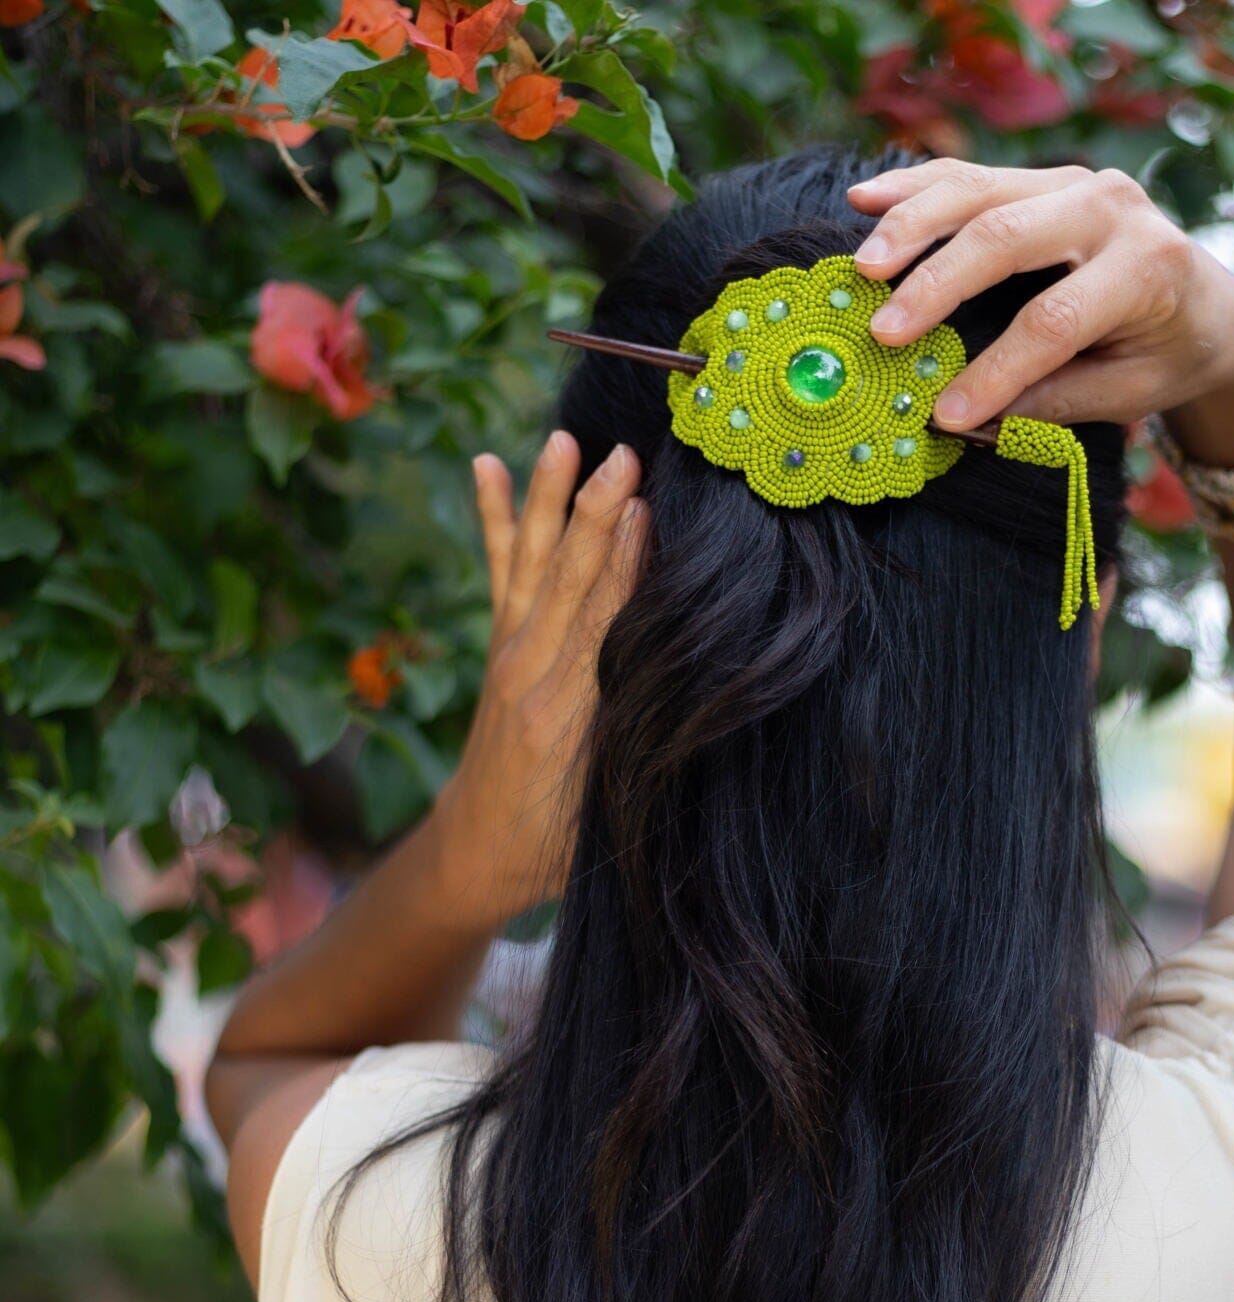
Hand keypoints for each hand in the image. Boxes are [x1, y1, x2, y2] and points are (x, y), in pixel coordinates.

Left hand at [426, 430, 646, 927]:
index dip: (624, 568)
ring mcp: (510, 654)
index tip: (645, 512)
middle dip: (596, 515)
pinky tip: (486, 465)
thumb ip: (634, 742)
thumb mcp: (604, 806)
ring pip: (531, 563)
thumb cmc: (555, 846)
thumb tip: (685, 683)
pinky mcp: (500, 647)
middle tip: (622, 457)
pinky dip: (492, 518)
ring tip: (561, 440)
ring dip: (546, 499)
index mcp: (565, 717)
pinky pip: (499, 571)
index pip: (603, 626)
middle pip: (570, 581)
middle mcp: (532, 674)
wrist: (474, 856)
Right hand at [847, 161, 1233, 466]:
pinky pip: (969, 175)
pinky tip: (864, 200)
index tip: (946, 414)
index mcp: (1146, 267)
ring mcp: (1073, 181)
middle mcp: (1111, 207)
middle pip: (1009, 236)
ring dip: (913, 226)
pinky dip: (914, 188)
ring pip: (980, 191)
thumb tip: (970, 426)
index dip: (997, 370)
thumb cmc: (1163, 355)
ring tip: (863, 267)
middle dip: (939, 285)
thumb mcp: (1126, 393)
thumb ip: (1053, 404)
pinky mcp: (1041, 177)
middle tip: (884, 332)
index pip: (1055, 320)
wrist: (1202, 299)